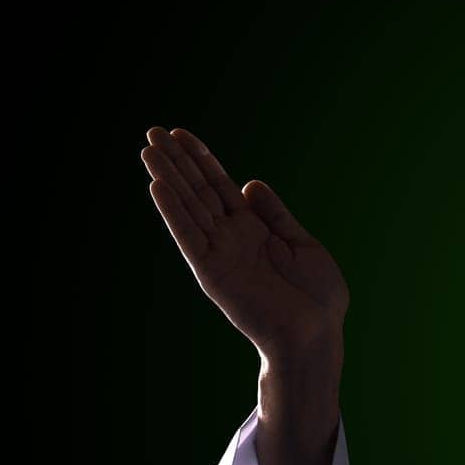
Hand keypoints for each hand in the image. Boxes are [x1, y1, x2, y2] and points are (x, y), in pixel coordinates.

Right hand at [142, 127, 348, 362]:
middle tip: (153, 130)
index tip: (181, 134)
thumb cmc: (317, 297)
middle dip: (177, 161)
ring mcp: (219, 254)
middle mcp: (231, 238)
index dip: (202, 160)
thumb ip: (274, 214)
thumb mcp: (301, 244)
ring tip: (147, 148)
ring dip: (167, 177)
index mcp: (254, 230)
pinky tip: (157, 185)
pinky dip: (173, 211)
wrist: (316, 334)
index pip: (220, 186)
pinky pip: (188, 236)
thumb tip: (249, 183)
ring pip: (188, 207)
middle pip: (198, 190)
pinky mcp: (212, 272)